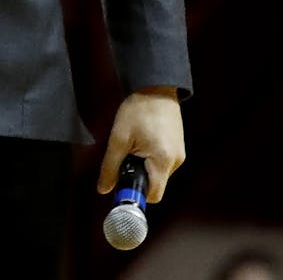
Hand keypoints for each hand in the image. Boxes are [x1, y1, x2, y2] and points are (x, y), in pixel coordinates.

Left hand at [98, 87, 185, 202]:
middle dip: (137, 176)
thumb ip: (110, 166)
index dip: (135, 194)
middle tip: (124, 157)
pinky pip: (161, 162)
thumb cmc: (137, 110)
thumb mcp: (118, 139)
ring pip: (157, 173)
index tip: (121, 189)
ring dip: (143, 166)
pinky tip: (142, 141)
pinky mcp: (177, 147)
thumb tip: (103, 189)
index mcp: (163, 161)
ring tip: (133, 144)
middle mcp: (176, 161)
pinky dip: (149, 158)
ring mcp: (179, 154)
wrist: (155, 88)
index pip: (153, 195)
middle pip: (154, 184)